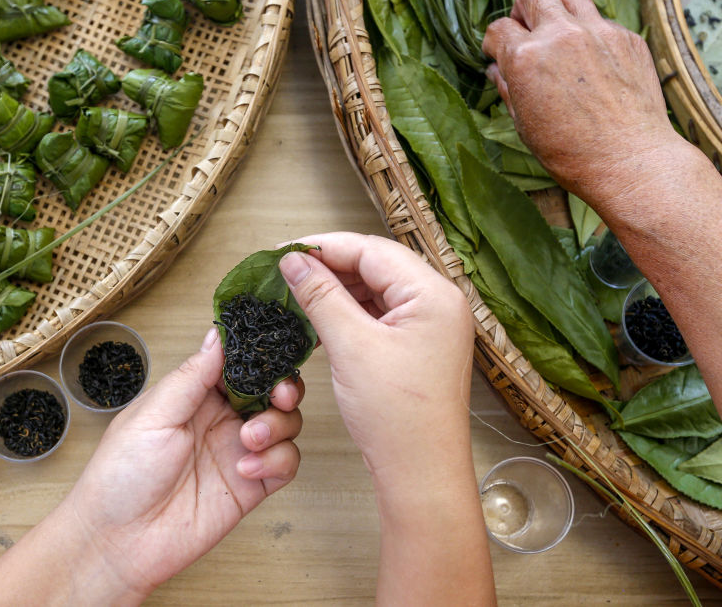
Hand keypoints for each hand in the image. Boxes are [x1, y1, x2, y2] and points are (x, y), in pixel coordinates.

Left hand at [66, 327, 302, 599]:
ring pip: (286, 422)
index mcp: (195, 395)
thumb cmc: (119, 476)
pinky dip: (277, 459)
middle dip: (283, 386)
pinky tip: (247, 468)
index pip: (239, 363)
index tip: (274, 350)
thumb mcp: (152, 415)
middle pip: (271, 389)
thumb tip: (217, 334)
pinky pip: (286, 463)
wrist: (117, 542)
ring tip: (251, 438)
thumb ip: (191, 377)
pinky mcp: (251, 485)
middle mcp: (220, 419)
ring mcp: (238, 451)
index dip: (260, 354)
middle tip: (279, 394)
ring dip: (279, 424)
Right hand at [277, 233, 472, 478]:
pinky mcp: (417, 347)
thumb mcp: (351, 347)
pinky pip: (378, 315)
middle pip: (375, 266)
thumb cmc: (396, 416)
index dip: (324, 246)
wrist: (420, 474)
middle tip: (284, 272)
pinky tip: (318, 321)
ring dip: (335, 291)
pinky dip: (348, 314)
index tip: (283, 251)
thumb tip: (292, 261)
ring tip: (296, 295)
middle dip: (328, 267)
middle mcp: (439, 303)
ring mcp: (430, 326)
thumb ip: (321, 296)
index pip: (372, 250)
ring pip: (374, 290)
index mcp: (434, 295)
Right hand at [482, 0, 681, 207]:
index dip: (495, 42)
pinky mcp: (627, 38)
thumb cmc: (570, 151)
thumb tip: (497, 70)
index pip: (499, 28)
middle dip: (524, 8)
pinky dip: (591, 36)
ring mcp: (598, 32)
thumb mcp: (524, 123)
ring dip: (560, 14)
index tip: (499, 52)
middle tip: (527, 29)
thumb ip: (508, 87)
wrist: (627, 160)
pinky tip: (593, 65)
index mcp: (526, 58)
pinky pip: (602, 22)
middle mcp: (561, 35)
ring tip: (562, 41)